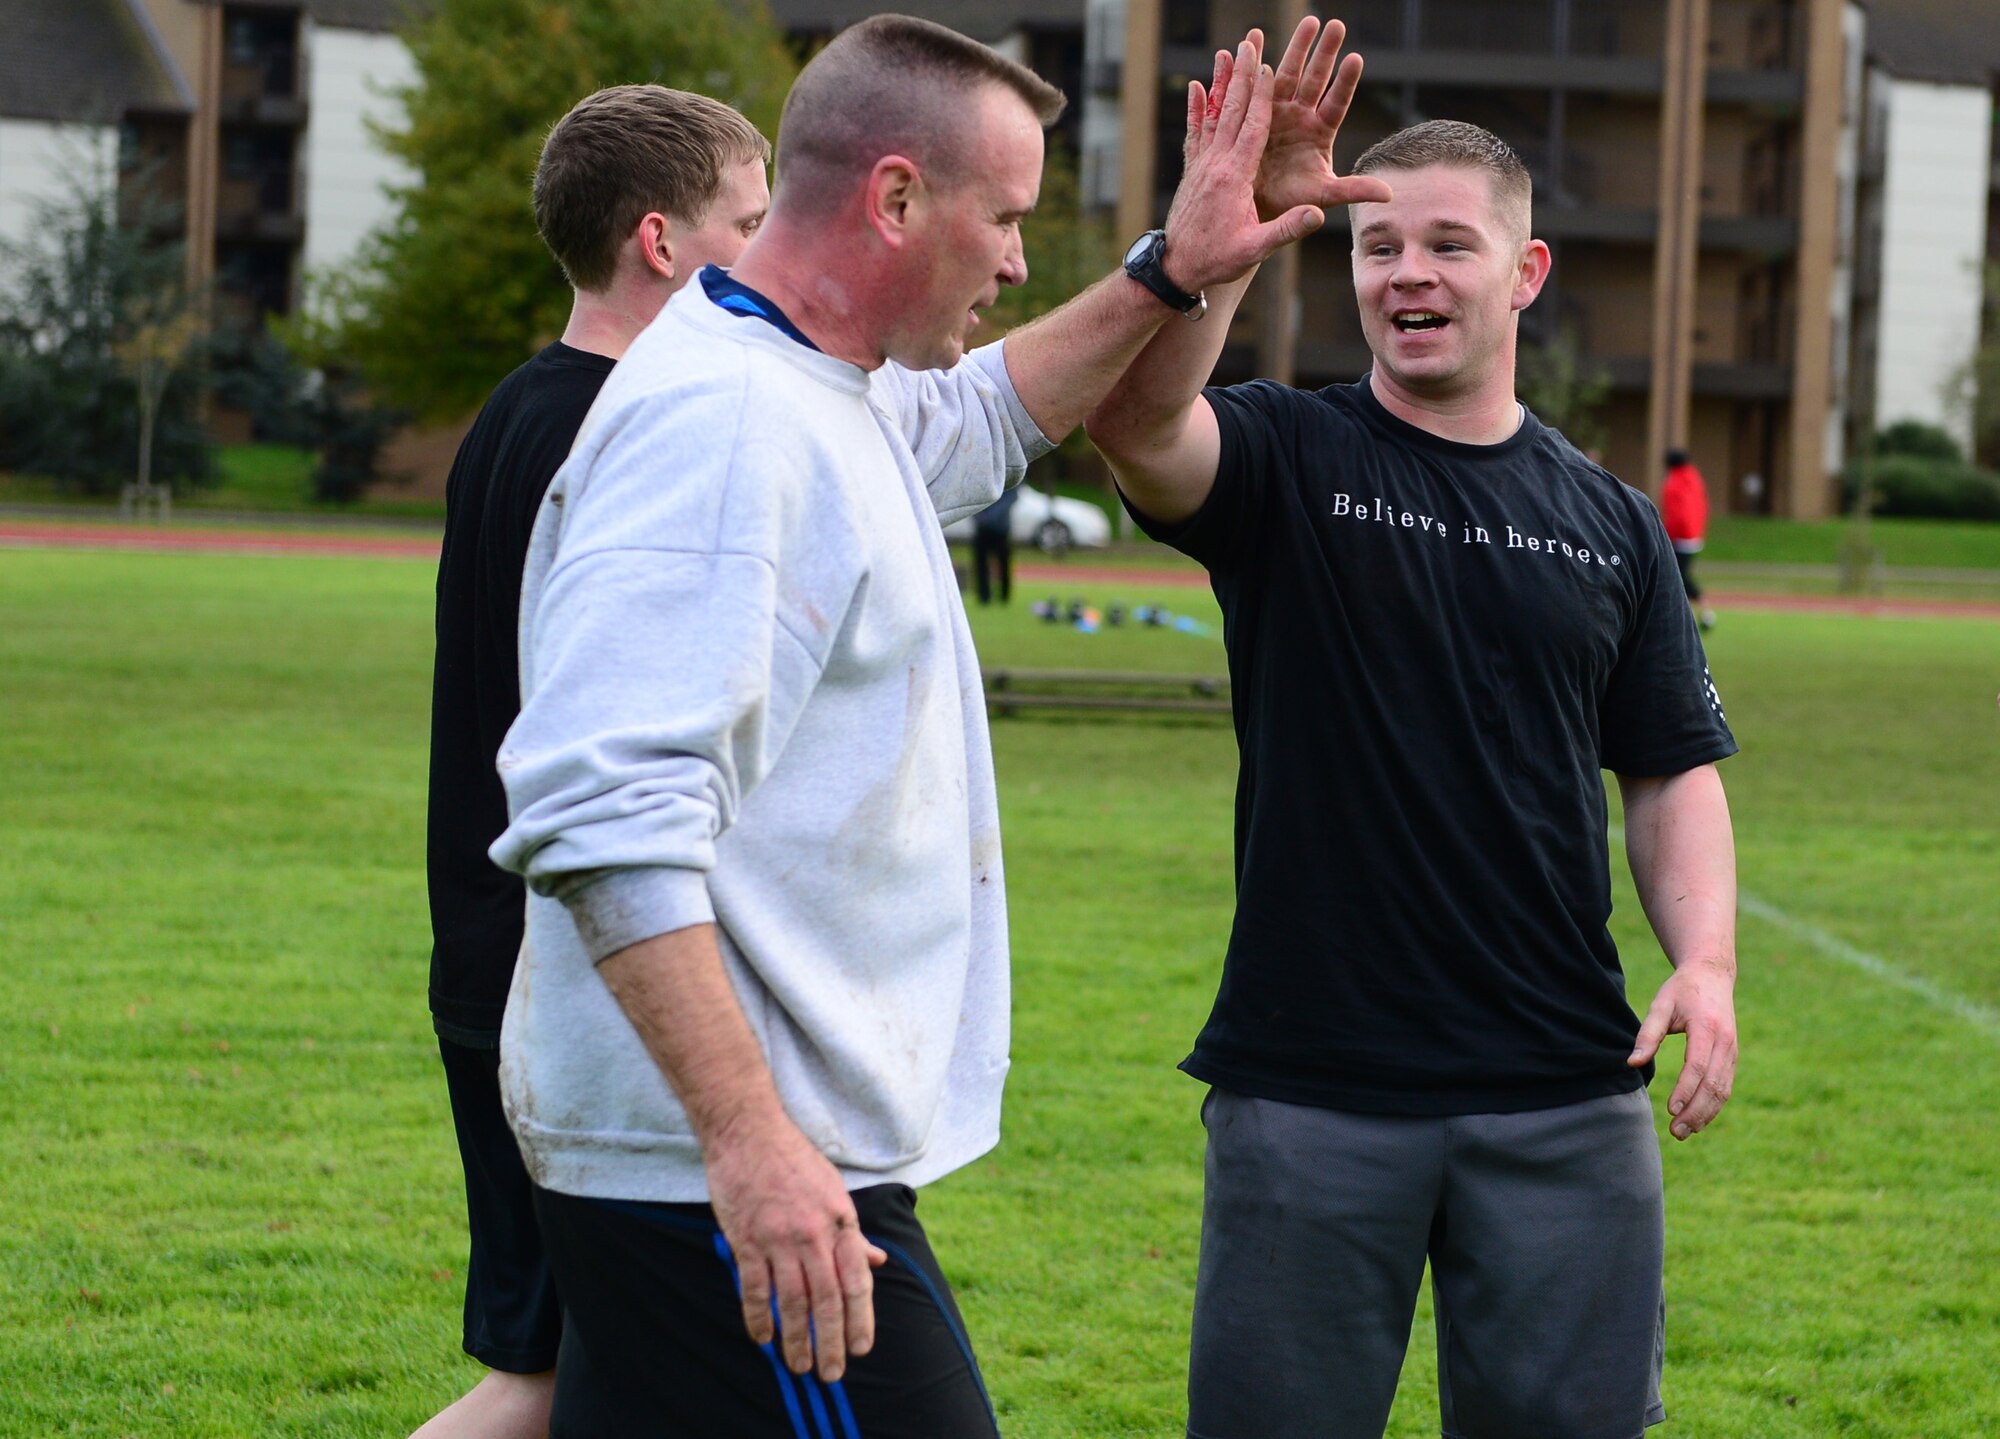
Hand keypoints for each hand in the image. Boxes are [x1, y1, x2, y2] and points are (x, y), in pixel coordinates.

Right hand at [704, 1112, 888, 1379]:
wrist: (749, 1132)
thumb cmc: (794, 1159)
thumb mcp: (835, 1191)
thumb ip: (853, 1233)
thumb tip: (876, 1262)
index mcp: (840, 1221)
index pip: (856, 1281)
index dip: (860, 1319)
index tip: (861, 1347)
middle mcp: (813, 1234)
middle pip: (826, 1300)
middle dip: (830, 1342)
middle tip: (831, 1373)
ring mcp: (778, 1239)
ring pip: (791, 1301)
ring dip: (796, 1339)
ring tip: (797, 1365)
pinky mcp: (746, 1240)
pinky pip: (754, 1288)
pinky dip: (758, 1318)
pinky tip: (763, 1338)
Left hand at [1160, 31, 1325, 292]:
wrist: (1176, 268)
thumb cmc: (1217, 260)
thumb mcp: (1254, 250)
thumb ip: (1286, 229)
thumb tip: (1317, 214)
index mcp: (1234, 177)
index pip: (1251, 128)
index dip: (1260, 98)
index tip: (1269, 67)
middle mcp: (1214, 164)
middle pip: (1231, 110)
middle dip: (1242, 75)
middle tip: (1249, 42)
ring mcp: (1200, 165)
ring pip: (1213, 114)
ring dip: (1221, 81)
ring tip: (1227, 51)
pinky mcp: (1191, 172)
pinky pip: (1194, 132)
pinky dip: (1196, 107)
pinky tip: (1195, 86)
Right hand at [1257, 16, 1394, 221]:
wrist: (1253, 207)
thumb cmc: (1291, 204)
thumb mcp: (1324, 195)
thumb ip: (1353, 189)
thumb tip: (1389, 193)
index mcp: (1320, 132)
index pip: (1336, 102)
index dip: (1344, 82)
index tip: (1355, 59)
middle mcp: (1301, 115)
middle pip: (1315, 79)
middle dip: (1324, 52)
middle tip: (1336, 25)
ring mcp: (1277, 111)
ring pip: (1287, 73)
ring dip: (1296, 47)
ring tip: (1308, 21)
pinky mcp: (1252, 112)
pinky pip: (1254, 82)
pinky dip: (1253, 61)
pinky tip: (1253, 38)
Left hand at [1628, 957, 1737, 1140]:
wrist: (1712, 975)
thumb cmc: (1681, 990)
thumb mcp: (1661, 1004)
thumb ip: (1647, 1034)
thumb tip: (1632, 1063)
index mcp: (1707, 1028)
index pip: (1697, 1066)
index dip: (1685, 1090)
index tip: (1670, 1109)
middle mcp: (1726, 1042)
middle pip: (1714, 1084)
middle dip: (1695, 1111)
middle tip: (1675, 1132)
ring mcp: (1732, 1051)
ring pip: (1723, 1090)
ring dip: (1705, 1114)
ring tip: (1684, 1132)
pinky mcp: (1732, 1057)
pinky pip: (1725, 1086)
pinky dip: (1713, 1106)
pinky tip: (1697, 1120)